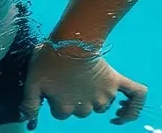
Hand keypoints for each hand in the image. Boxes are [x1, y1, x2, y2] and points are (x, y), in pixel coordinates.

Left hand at [20, 43, 147, 127]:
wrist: (70, 40)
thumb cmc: (49, 58)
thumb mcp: (32, 80)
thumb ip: (30, 103)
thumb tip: (28, 121)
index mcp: (65, 108)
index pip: (60, 113)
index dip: (55, 99)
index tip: (52, 83)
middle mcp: (86, 108)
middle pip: (80, 111)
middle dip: (73, 98)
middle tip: (66, 77)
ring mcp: (104, 97)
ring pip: (99, 106)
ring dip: (92, 97)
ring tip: (82, 78)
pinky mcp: (116, 84)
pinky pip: (133, 98)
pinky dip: (131, 109)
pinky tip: (121, 112)